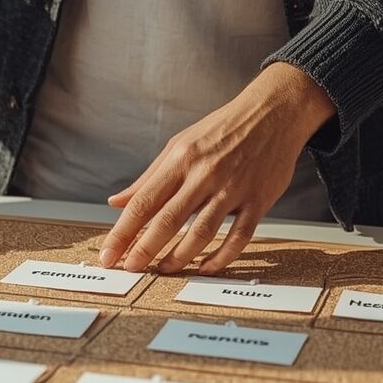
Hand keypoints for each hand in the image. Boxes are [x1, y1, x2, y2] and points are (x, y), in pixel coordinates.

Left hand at [98, 63, 333, 274]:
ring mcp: (233, 188)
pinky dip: (222, 256)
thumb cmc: (222, 129)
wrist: (273, 112)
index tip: (109, 255)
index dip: (123, 232)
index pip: (143, 202)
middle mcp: (204, 174)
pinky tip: (206, 267)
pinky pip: (239, 236)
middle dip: (144, 249)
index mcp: (181, 160)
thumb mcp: (179, 144)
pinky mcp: (258, 200)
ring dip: (179, 257)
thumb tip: (116, 202)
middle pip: (168, 220)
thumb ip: (149, 178)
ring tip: (163, 271)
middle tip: (130, 269)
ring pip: (202, 232)